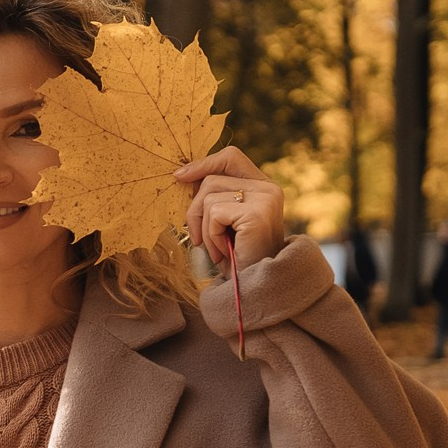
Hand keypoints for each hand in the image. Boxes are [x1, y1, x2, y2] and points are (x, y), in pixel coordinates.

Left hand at [176, 146, 286, 271]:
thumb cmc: (236, 258)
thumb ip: (214, 197)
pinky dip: (210, 236)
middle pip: (211, 178)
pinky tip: (224, 251)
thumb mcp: (223, 222)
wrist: (254, 289)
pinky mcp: (257, 213)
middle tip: (198, 238)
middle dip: (195, 210)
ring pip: (208, 196)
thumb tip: (183, 175)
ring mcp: (265, 199)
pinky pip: (214, 213)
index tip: (179, 176)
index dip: (204, 164)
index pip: (230, 157)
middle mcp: (268, 188)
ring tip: (217, 248)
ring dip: (203, 228)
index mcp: (263, 186)